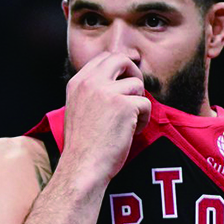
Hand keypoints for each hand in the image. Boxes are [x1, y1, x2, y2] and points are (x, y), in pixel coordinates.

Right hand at [61, 52, 150, 188]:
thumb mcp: (77, 108)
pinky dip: (144, 120)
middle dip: (133, 72)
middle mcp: (90, 83)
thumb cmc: (82, 144)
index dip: (118, 66)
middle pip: (120, 59)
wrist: (82, 165)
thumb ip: (92, 91)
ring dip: (138, 103)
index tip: (124, 80)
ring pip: (136, 84)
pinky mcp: (125, 105)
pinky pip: (146, 104)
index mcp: (77, 83)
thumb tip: (116, 81)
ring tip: (129, 122)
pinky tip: (131, 132)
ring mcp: (107, 92)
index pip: (102, 58)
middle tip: (135, 92)